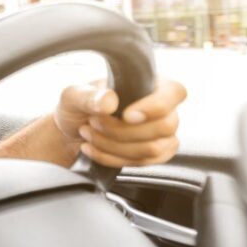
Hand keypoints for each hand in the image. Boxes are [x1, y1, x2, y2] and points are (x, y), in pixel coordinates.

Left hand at [54, 79, 186, 167]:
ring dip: (113, 145)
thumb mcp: (73, 96)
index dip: (157, 106)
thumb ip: (88, 96)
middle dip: (121, 130)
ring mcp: (163, 134)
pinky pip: (143, 163)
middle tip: (92, 122)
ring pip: (153, 149)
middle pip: (165, 126)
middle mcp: (163, 108)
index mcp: (149, 84)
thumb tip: (110, 101)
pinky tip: (92, 149)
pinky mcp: (156, 154)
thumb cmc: (76, 108)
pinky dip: (112, 159)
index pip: (175, 91)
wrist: (70, 132)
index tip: (126, 115)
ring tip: (87, 134)